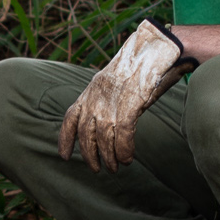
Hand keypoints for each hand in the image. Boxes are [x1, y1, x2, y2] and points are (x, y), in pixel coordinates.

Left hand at [58, 21, 190, 171]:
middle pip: (86, 134)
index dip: (65, 139)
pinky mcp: (128, 106)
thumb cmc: (139, 66)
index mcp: (90, 91)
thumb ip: (107, 100)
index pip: (71, 118)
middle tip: (97, 169)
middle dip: (90, 155)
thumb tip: (109, 123)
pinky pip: (123, 136)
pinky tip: (128, 158)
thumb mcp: (114, 82)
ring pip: (104, 139)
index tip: (64, 156)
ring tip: (116, 166)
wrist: (155, 50)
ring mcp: (111, 103)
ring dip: (110, 157)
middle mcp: (95, 98)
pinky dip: (125, 150)